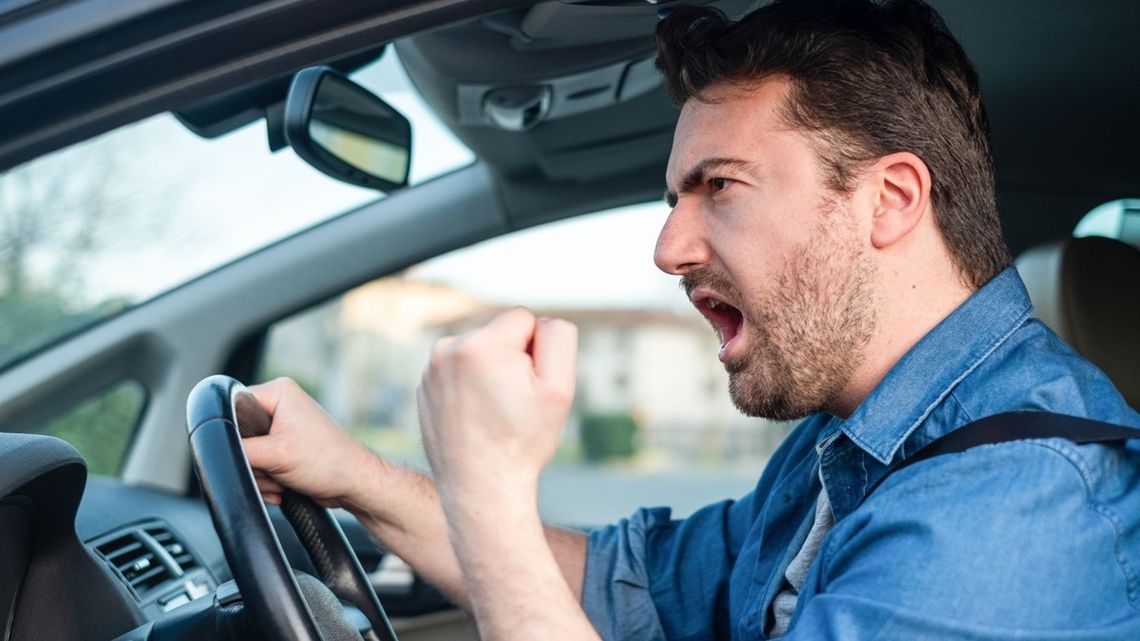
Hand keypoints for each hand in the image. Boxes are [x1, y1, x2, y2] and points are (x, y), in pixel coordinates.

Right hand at [241, 377, 380, 510]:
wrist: (353, 485)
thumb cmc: (328, 462)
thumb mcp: (275, 454)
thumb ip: (239, 450)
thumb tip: (215, 452)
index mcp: (278, 392)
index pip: (231, 407)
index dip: (235, 435)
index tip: (252, 453)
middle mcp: (280, 405)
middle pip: (238, 438)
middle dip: (254, 463)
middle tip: (276, 469)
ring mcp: (282, 429)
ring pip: (247, 457)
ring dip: (261, 477)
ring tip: (284, 479)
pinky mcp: (284, 449)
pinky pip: (259, 468)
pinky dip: (267, 482)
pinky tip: (283, 488)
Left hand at [418, 307, 577, 504]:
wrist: (482, 488)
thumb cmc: (523, 441)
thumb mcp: (559, 388)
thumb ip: (559, 337)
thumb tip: (541, 320)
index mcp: (480, 344)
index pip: (525, 319)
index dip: (537, 354)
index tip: (528, 388)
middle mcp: (448, 348)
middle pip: (499, 333)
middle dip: (511, 360)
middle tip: (511, 405)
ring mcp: (431, 369)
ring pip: (480, 351)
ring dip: (490, 372)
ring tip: (493, 413)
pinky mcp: (425, 386)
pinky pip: (460, 371)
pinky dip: (471, 387)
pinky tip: (477, 418)